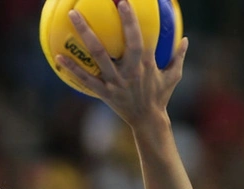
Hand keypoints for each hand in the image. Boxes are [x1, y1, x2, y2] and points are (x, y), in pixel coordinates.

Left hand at [56, 0, 188, 127]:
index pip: (141, 37)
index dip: (133, 20)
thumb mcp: (173, 76)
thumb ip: (178, 56)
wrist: (148, 121)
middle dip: (115, 21)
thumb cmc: (160, 96)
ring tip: (73, 16)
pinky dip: (72, 68)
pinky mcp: (104, 93)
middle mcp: (131, 71)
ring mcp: (116, 82)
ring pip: (98, 56)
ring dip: (85, 35)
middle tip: (102, 1)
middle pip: (121, 43)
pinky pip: (86, 79)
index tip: (123, 2)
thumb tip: (185, 38)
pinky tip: (58, 56)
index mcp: (147, 64)